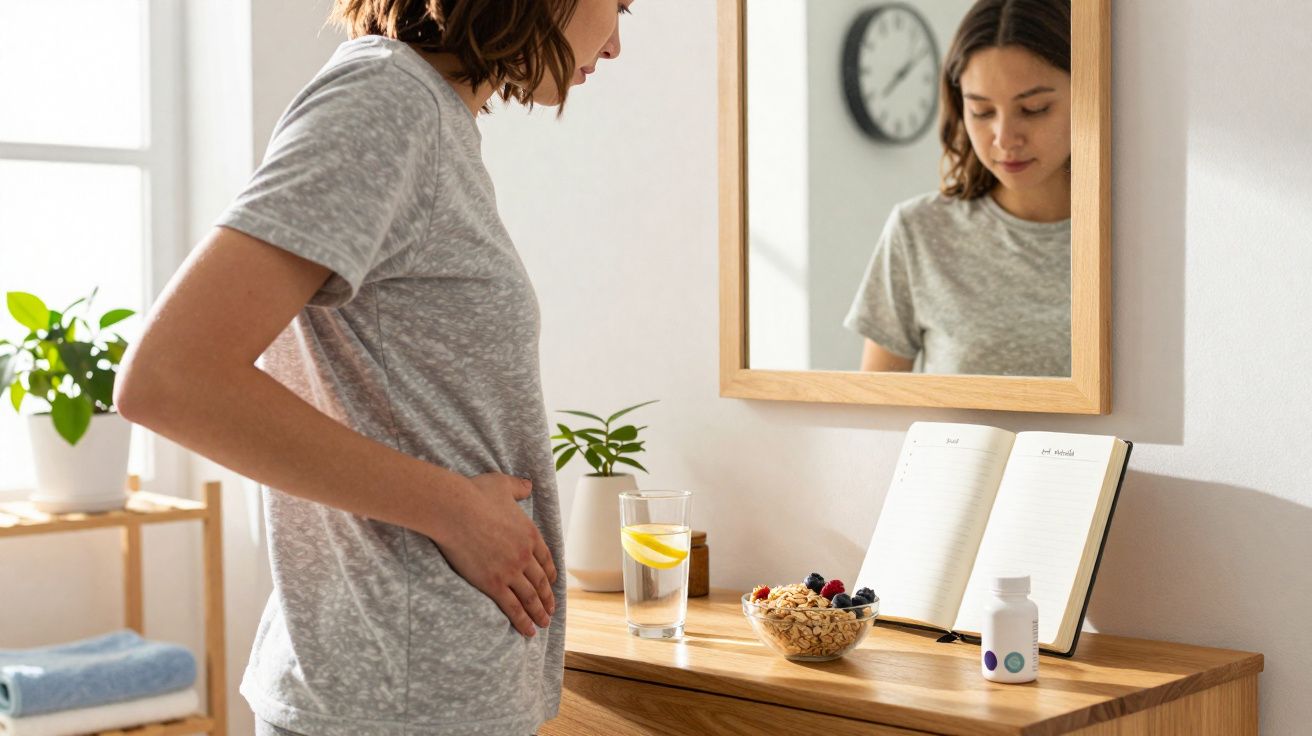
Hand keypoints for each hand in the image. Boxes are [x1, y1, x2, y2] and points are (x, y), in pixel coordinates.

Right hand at [431, 472, 557, 636]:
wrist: (454, 510)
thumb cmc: (475, 494)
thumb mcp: (502, 484)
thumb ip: (518, 487)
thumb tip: (528, 485)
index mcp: (530, 533)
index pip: (546, 559)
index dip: (550, 573)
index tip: (552, 583)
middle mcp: (525, 555)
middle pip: (540, 581)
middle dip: (547, 598)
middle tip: (551, 610)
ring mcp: (511, 571)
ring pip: (530, 598)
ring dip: (539, 613)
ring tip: (543, 624)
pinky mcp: (494, 583)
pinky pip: (512, 607)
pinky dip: (522, 621)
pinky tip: (529, 631)